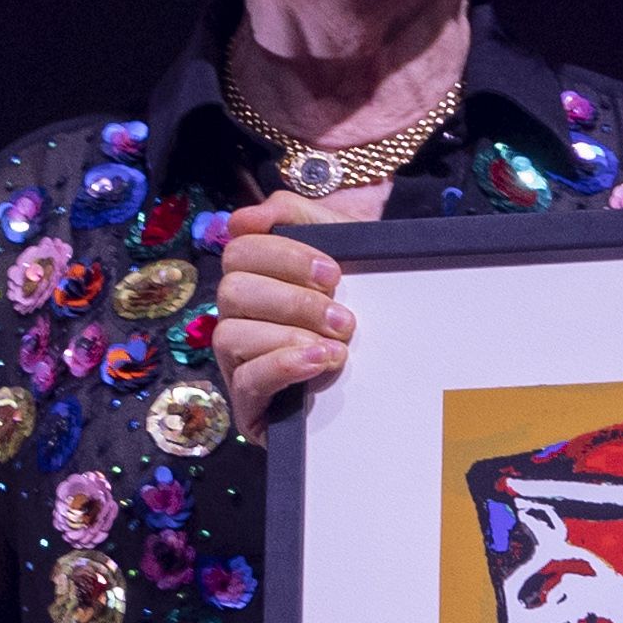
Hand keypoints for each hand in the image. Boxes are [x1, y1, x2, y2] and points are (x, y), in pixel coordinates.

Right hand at [212, 194, 354, 412]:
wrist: (393, 377)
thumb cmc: (362, 305)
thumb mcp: (342, 249)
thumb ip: (296, 216)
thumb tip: (246, 218)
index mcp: (257, 276)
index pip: (241, 249)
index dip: (284, 256)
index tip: (333, 273)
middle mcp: (240, 317)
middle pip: (232, 289)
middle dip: (292, 301)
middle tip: (343, 319)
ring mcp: (238, 362)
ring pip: (229, 334)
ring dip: (288, 335)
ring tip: (337, 349)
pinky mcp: (249, 405)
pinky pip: (245, 380)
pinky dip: (282, 365)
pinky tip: (318, 362)